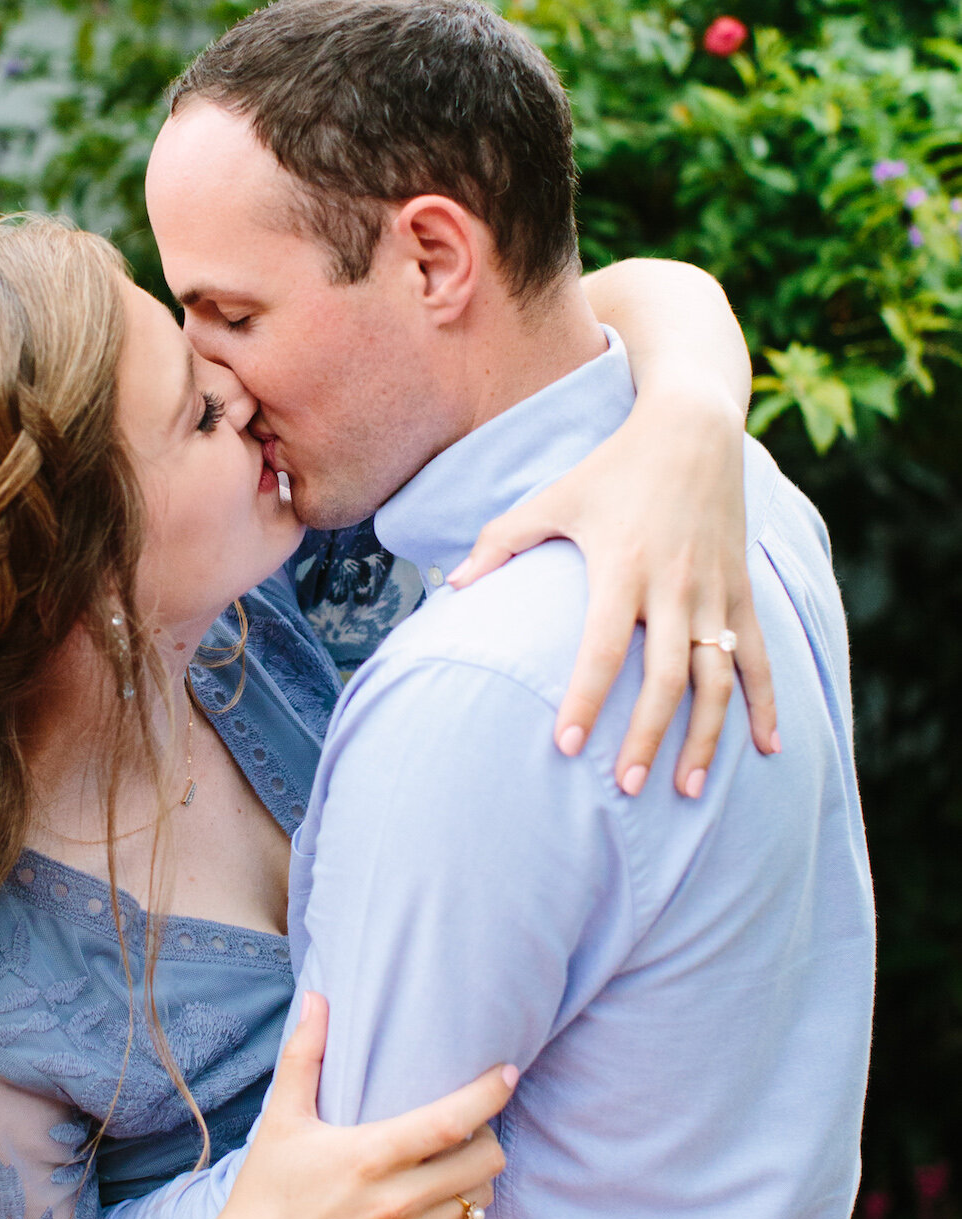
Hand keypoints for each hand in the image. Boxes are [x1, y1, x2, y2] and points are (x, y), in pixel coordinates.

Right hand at [194, 995, 512, 1218]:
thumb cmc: (265, 1190)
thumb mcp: (282, 1119)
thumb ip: (304, 1054)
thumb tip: (317, 998)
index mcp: (370, 1156)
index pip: (452, 1121)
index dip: (489, 1095)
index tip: (507, 1074)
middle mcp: (396, 1201)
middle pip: (483, 1163)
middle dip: (487, 1136)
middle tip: (466, 1126)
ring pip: (479, 1200)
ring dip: (476, 1176)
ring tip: (452, 1161)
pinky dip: (461, 1212)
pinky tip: (437, 1198)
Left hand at [449, 380, 778, 796]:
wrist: (692, 426)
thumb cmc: (612, 467)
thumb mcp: (552, 496)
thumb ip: (501, 542)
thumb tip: (452, 586)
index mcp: (622, 566)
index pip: (603, 647)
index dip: (587, 697)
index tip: (567, 744)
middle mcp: (674, 585)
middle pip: (665, 677)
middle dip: (646, 736)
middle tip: (624, 788)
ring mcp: (715, 591)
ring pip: (718, 678)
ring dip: (705, 738)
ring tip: (687, 791)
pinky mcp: (742, 590)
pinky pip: (759, 656)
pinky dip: (766, 703)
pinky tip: (765, 748)